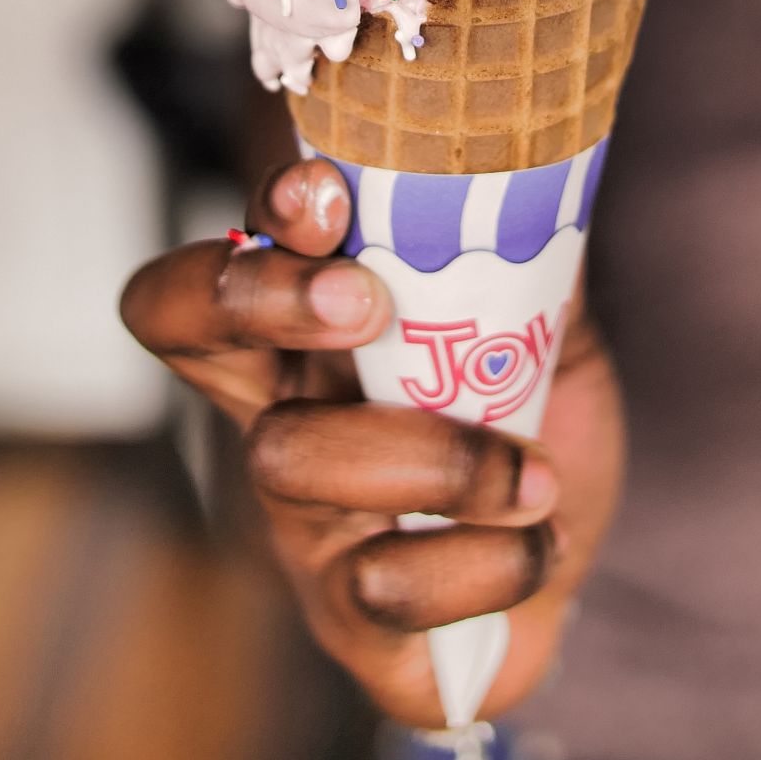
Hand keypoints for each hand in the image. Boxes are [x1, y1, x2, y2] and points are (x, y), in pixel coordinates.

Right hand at [120, 156, 623, 725]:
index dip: (241, 234)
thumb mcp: (531, 317)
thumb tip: (540, 139)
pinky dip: (492, 557)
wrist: (567, 555)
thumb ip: (513, 239)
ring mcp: (305, 523)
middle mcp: (282, 417)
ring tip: (535, 475)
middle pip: (193, 338)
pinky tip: (542, 539)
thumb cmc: (528, 423)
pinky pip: (385, 585)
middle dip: (271, 297)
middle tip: (370, 301)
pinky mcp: (353, 620)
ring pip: (293, 461)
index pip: (200, 278)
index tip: (324, 195)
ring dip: (437, 456)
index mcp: (308, 339)